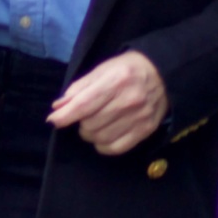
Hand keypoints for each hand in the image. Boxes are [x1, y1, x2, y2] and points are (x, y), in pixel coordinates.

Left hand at [48, 51, 167, 155]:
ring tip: (94, 124)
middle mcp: (128, 101)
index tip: (53, 120)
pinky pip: (116, 148)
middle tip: (84, 115)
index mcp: (115, 81)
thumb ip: (79, 88)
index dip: (65, 116)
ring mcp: (139, 118)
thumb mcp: (102, 70)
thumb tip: (58, 106)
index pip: (84, 105)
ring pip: (100, 138)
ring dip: (90, 134)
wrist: (164, 75)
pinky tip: (103, 136)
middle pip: (91, 124)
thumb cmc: (127, 69)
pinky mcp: (145, 130)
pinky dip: (103, 145)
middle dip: (80, 122)